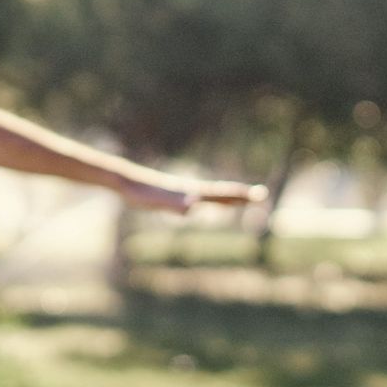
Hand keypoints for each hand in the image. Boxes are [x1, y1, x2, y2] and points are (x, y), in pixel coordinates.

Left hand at [122, 176, 268, 216]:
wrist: (125, 181)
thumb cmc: (140, 193)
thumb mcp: (158, 201)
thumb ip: (175, 203)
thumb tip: (193, 205)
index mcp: (191, 192)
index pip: (221, 194)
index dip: (239, 195)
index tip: (260, 194)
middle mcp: (190, 190)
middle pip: (220, 193)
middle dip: (241, 196)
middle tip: (261, 195)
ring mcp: (182, 192)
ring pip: (210, 195)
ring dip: (227, 197)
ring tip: (240, 199)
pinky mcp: (173, 196)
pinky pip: (197, 199)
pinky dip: (208, 200)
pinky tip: (203, 202)